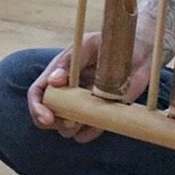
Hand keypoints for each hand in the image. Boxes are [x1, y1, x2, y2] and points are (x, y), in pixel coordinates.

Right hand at [27, 33, 154, 142]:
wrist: (138, 49)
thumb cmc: (108, 42)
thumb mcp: (88, 46)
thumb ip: (70, 62)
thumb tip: (52, 81)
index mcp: (58, 74)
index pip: (37, 94)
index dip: (36, 108)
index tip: (47, 118)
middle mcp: (67, 92)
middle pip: (49, 117)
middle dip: (56, 123)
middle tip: (71, 121)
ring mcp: (83, 105)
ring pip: (67, 129)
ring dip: (73, 129)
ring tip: (88, 116)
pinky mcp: (101, 114)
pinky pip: (88, 133)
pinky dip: (90, 133)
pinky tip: (100, 121)